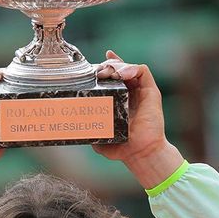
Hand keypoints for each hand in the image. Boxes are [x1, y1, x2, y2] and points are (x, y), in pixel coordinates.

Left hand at [92, 52, 185, 190]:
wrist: (140, 153)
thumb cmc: (121, 147)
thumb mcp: (97, 133)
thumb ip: (86, 125)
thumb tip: (67, 119)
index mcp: (118, 100)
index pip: (111, 77)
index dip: (103, 67)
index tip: (92, 66)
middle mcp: (130, 93)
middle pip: (118, 68)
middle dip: (107, 66)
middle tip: (98, 73)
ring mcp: (141, 92)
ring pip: (129, 67)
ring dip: (117, 65)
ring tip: (109, 73)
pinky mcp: (151, 92)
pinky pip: (143, 71)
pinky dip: (131, 68)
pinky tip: (121, 74)